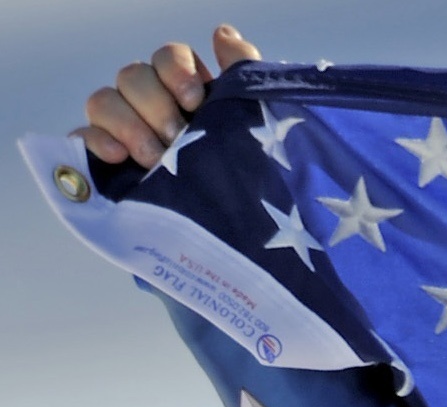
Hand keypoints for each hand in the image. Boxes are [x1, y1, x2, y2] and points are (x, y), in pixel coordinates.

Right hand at [76, 25, 262, 168]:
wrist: (237, 222)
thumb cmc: (244, 168)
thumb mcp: (254, 120)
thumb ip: (243, 71)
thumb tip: (223, 33)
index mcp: (186, 90)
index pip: (168, 56)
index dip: (177, 72)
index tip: (197, 102)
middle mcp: (151, 103)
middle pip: (131, 76)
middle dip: (155, 106)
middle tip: (177, 137)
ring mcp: (123, 130)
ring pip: (102, 101)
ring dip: (128, 126)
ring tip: (155, 159)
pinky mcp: (104, 159)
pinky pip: (81, 136)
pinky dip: (96, 142)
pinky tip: (119, 157)